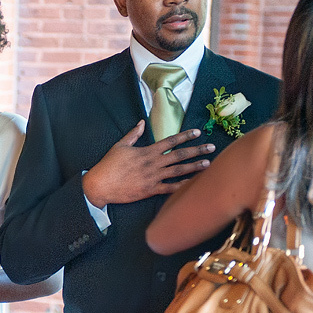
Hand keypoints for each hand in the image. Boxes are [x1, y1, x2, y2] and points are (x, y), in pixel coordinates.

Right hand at [82, 120, 213, 207]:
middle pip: (180, 155)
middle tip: (212, 147)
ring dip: (194, 167)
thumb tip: (141, 122)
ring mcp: (153, 177)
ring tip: (208, 164)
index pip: (171, 141)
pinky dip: (182, 186)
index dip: (185, 136)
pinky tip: (194, 184)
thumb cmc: (109, 165)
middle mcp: (153, 163)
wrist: (101, 185)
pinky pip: (170, 188)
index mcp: (147, 151)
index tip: (198, 132)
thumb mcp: (120, 145)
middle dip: (197, 150)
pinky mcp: (150, 190)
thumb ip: (133, 134)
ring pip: (179, 171)